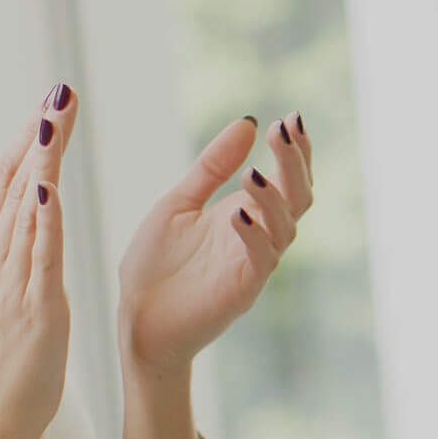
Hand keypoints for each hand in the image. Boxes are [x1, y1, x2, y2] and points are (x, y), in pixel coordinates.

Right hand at [0, 85, 77, 436]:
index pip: (2, 179)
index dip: (25, 138)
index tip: (49, 100)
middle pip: (17, 183)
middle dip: (40, 135)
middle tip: (62, 90)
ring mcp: (11, 278)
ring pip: (28, 209)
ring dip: (44, 161)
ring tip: (57, 118)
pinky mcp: (34, 302)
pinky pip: (39, 254)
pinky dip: (44, 219)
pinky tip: (52, 186)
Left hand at [116, 113, 315, 374]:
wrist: (138, 320)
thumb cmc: (156, 264)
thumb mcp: (179, 202)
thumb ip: (211, 167)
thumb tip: (248, 122)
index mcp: (247, 211)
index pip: (287, 177)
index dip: (295, 150)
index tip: (290, 118)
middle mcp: (260, 234)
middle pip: (299, 195)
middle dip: (295, 163)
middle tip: (284, 131)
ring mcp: (255, 261)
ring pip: (287, 225)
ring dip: (273, 197)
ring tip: (251, 174)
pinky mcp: (244, 288)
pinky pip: (262, 258)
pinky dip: (254, 234)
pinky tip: (238, 214)